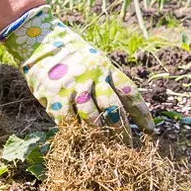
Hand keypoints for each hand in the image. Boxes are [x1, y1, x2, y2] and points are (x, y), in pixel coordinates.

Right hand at [1, 6, 153, 135]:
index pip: (129, 93)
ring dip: (100, 136)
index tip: (150, 130)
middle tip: (128, 146)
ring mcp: (74, 88)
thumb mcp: (95, 61)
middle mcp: (93, 78)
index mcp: (106, 68)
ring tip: (106, 148)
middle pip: (113, 109)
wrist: (40, 41)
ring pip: (92, 119)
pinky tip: (81, 141)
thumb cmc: (71, 55)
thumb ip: (107, 82)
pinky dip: (76, 133)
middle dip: (122, 131)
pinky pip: (69, 122)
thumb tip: (122, 110)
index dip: (142, 114)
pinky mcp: (55, 97)